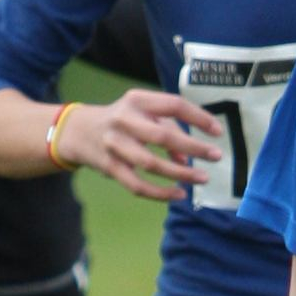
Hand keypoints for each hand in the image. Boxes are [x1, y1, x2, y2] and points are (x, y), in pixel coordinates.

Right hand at [60, 87, 223, 202]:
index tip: (217, 132)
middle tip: (216, 156)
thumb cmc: (121, 120)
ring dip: (180, 173)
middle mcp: (124, 120)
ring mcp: (114, 145)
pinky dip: (161, 193)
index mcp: (137, 100)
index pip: (173, 105)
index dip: (198, 118)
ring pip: (152, 164)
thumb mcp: (142, 114)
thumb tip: (188, 157)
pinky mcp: (109, 168)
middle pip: (163, 137)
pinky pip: (138, 185)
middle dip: (193, 147)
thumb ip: (168, 130)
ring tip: (202, 178)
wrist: (78, 131)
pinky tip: (179, 194)